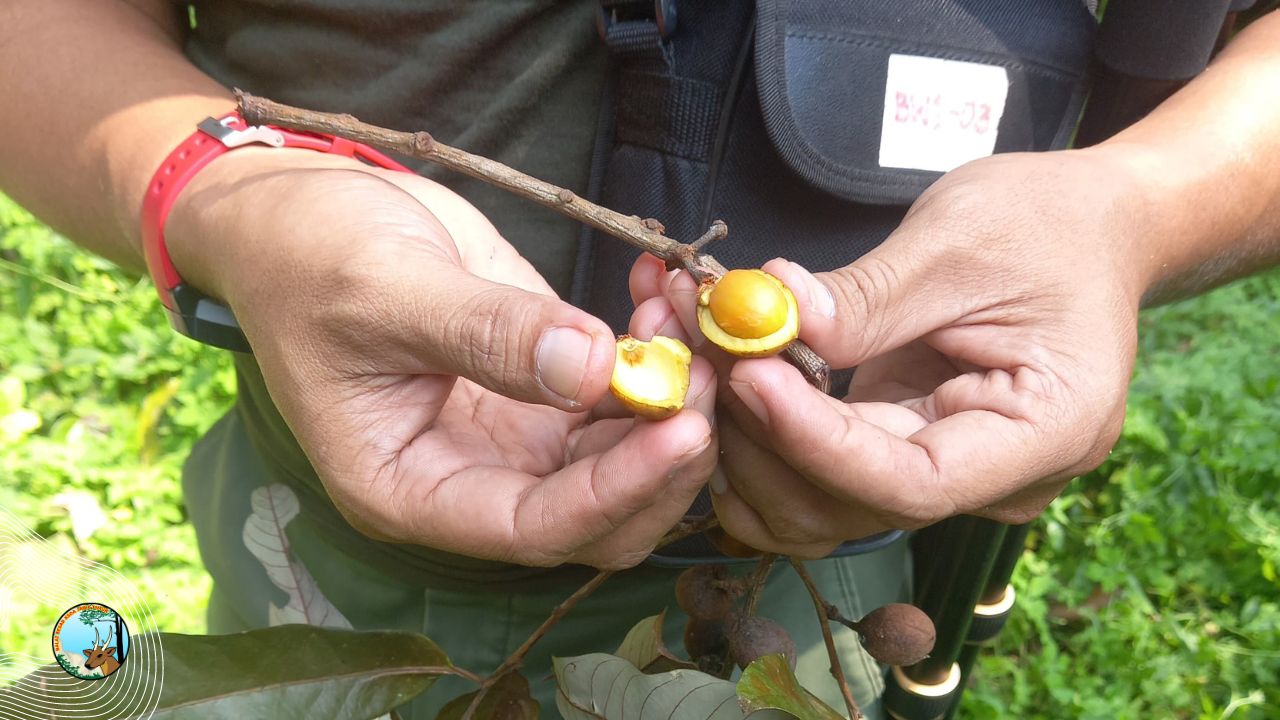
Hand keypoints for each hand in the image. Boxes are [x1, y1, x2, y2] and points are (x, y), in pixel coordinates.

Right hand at [166, 148, 715, 568]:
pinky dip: (657, 351)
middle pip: (602, 511)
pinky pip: (625, 392)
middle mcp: (474, 478)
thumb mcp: (385, 289)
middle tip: (708, 366)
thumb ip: (487, 334)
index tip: (683, 428)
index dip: (617, 489)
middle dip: (665, 450)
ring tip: (685, 307)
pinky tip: (659, 292)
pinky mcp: (547, 386)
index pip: (534, 527)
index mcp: (412, 489)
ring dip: (675, 392)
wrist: (299, 213)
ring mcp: (517, 434)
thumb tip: (591, 368)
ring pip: (627, 453)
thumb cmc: (309, 257)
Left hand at [631, 148, 1150, 554]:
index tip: (749, 375)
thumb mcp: (960, 243)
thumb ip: (868, 298)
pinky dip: (756, 433)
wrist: (1085, 228)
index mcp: (1042, 435)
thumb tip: (768, 319)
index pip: (911, 483)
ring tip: (697, 347)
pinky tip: (718, 372)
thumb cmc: (1047, 224)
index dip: (817, 442)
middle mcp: (991, 480)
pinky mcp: (895, 450)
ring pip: (817, 503)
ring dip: (744, 438)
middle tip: (698, 344)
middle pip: (852, 503)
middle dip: (762, 433)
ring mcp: (940, 470)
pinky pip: (814, 472)